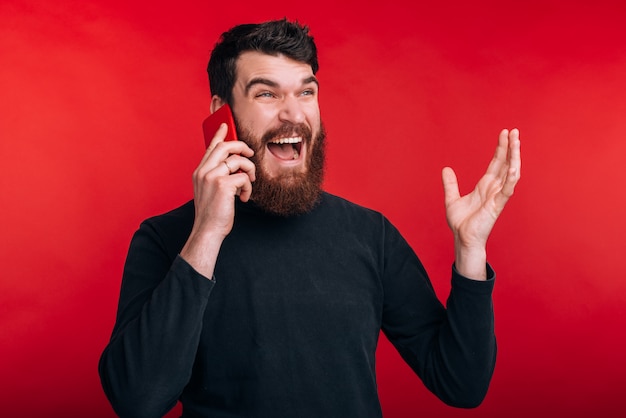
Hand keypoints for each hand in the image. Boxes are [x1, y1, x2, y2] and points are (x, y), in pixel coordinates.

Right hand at [180, 123, 255, 276]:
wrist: (208, 231)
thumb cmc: (212, 213)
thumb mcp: (211, 190)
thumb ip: (218, 175)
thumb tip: (235, 165)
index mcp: (200, 171)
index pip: (211, 147)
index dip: (219, 134)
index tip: (226, 124)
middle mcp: (204, 171)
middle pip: (226, 146)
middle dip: (242, 147)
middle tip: (250, 154)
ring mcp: (212, 176)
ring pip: (238, 161)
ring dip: (249, 172)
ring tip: (247, 186)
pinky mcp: (223, 184)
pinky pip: (244, 177)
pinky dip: (248, 187)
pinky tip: (244, 198)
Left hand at [442, 128, 520, 278]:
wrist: (462, 239)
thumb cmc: (461, 222)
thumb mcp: (452, 198)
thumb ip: (450, 184)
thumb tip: (446, 169)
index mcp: (486, 185)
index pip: (496, 163)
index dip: (501, 148)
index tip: (505, 133)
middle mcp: (494, 189)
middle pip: (506, 163)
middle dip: (511, 147)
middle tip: (515, 131)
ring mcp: (498, 196)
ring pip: (511, 173)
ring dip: (514, 158)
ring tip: (516, 142)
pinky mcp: (497, 206)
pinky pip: (507, 190)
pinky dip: (511, 178)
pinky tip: (512, 166)